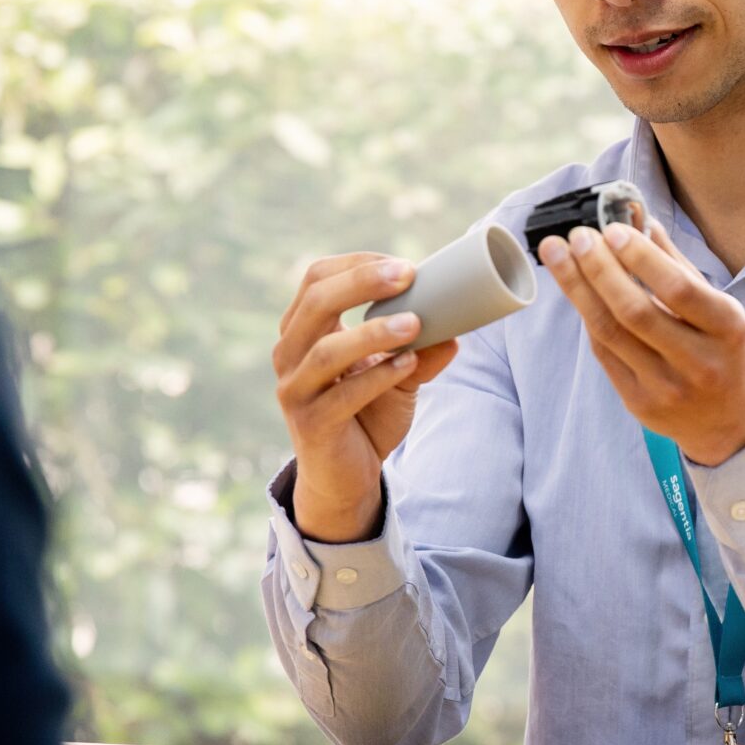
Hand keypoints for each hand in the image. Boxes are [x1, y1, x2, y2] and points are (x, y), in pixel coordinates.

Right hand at [271, 252, 460, 541]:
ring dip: (374, 332)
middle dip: (362, 283)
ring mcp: (295, 390)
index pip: (317, 279)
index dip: (357, 265)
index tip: (403, 266)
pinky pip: (343, 395)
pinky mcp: (310, 424)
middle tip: (407, 276)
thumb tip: (456, 331)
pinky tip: (407, 365)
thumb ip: (420, 352)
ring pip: (326, 351)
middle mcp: (289, 354)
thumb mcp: (397, 378)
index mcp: (302, 330)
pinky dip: (378, 377)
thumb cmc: (366, 416)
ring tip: (416, 324)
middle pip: (316, 302)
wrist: (345, 478)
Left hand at [539, 220, 744, 466]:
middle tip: (578, 237)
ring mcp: (667, 388)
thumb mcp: (717, 306)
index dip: (641, 258)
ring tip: (558, 255)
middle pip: (635, 312)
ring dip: (578, 288)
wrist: (731, 419)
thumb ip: (675, 263)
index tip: (613, 229)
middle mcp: (699, 362)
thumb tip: (637, 218)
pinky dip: (589, 315)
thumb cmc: (722, 349)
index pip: (679, 290)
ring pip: (610, 332)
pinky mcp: (640, 404)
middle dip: (599, 268)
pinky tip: (577, 290)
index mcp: (727, 329)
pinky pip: (604, 353)